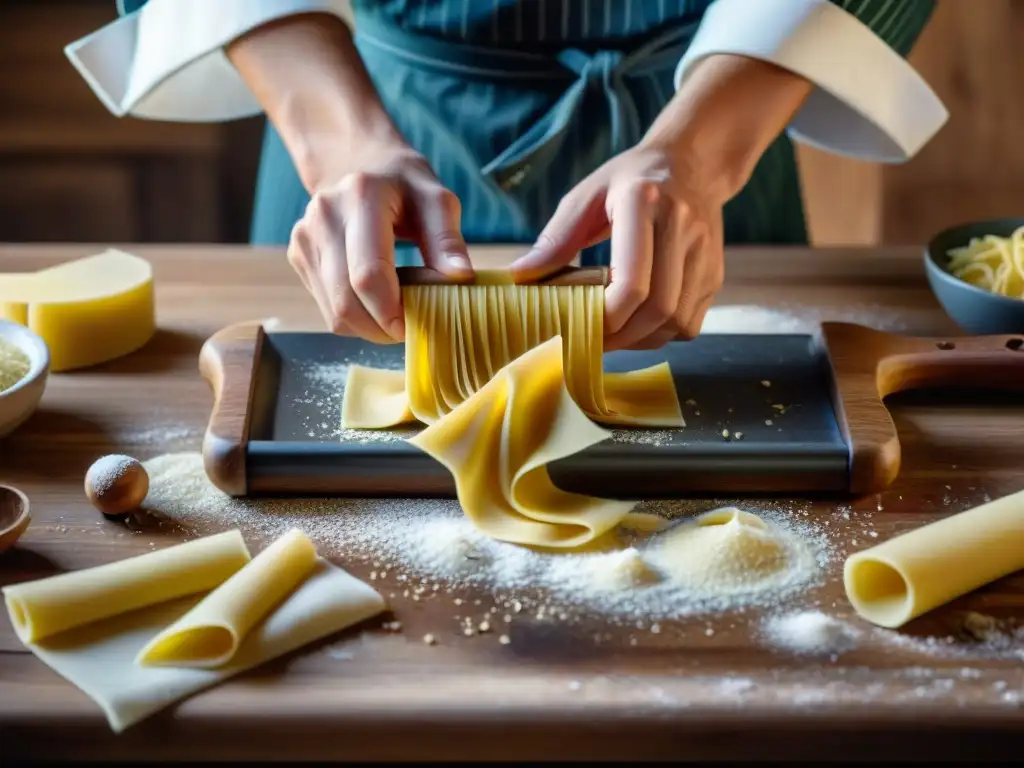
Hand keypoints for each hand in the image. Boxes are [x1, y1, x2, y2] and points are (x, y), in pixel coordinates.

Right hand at [287, 146, 472, 343]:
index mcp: (361, 197)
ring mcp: (304, 237)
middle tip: (410, 327)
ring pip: (333, 314)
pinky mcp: (298, 256)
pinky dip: (355, 318)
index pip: (369, 274)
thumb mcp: (437, 201)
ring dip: (369, 328)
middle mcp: (324, 217)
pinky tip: (374, 300)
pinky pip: (327, 309)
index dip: (392, 311)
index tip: (417, 325)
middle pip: (346, 302)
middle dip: (381, 328)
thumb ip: (447, 241)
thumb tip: (460, 277)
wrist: (359, 163)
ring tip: (395, 311)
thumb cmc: (404, 186)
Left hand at [509, 143, 724, 350]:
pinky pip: (690, 323)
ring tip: (612, 335)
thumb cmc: (630, 180)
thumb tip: (519, 277)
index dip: (607, 317)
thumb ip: (555, 238)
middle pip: (658, 309)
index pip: (633, 282)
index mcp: (644, 203)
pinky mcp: (716, 273)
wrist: (693, 163)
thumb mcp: (586, 195)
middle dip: (621, 337)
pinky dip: (661, 334)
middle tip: (590, 341)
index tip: (579, 325)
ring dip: (641, 340)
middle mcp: (682, 227)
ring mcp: (706, 252)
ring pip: (677, 322)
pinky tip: (638, 324)